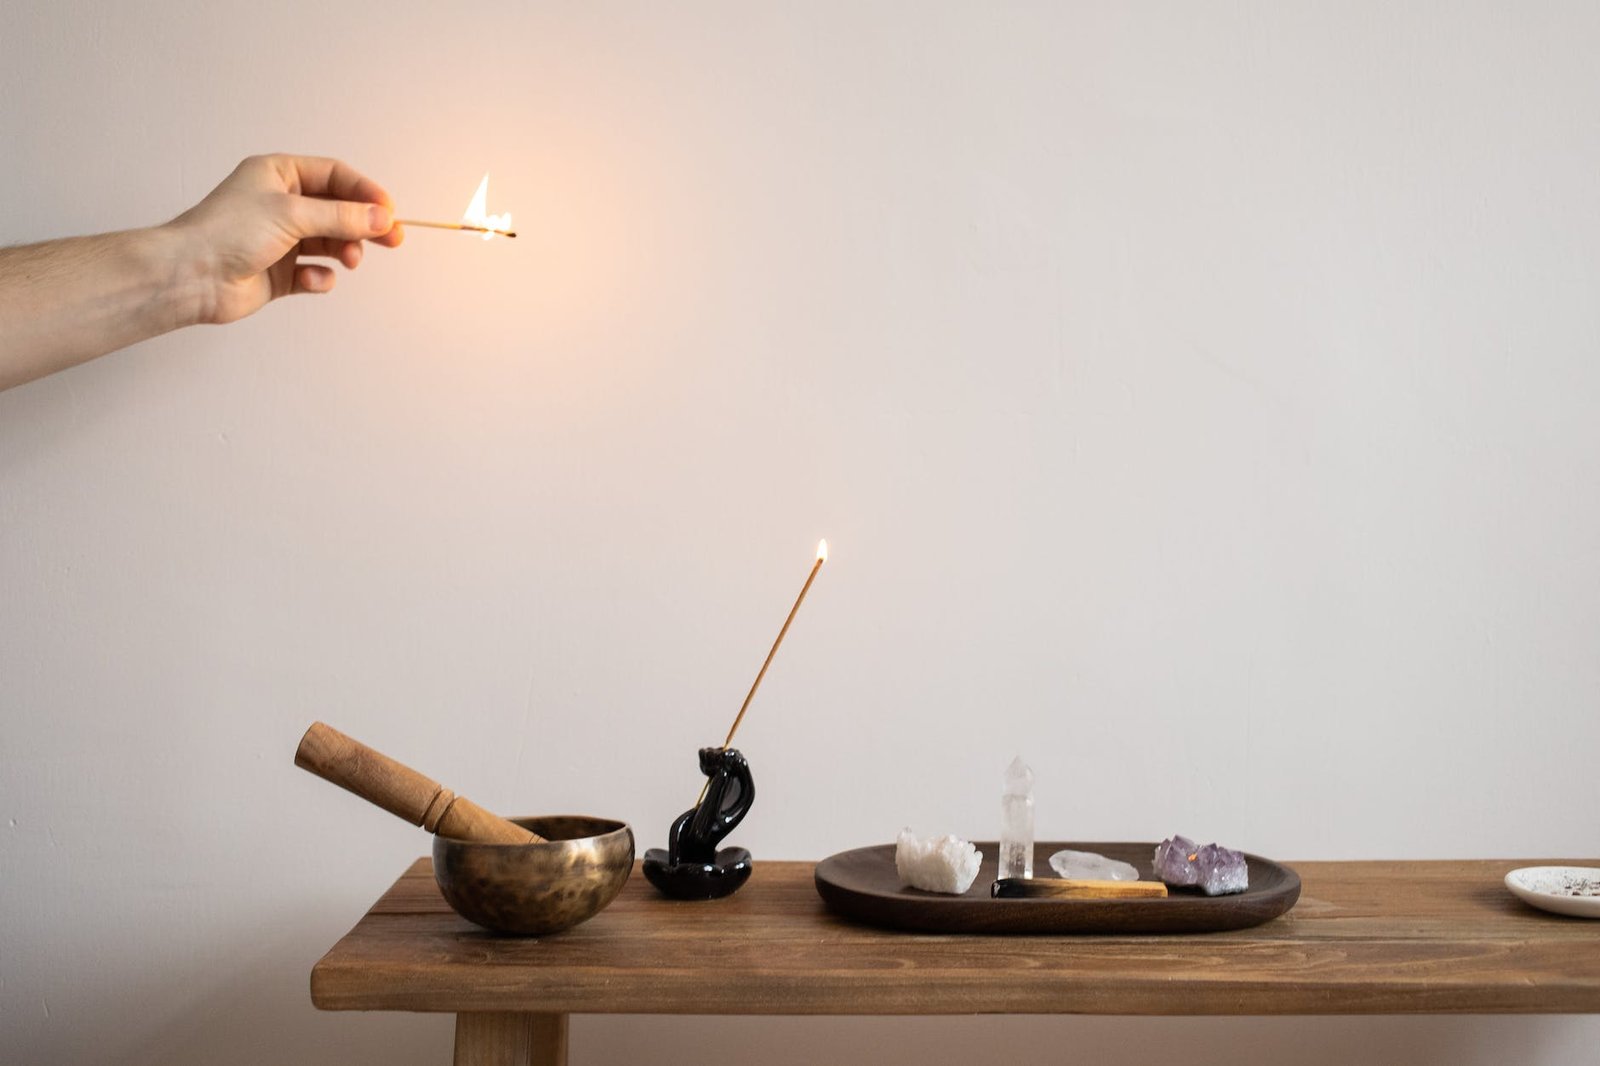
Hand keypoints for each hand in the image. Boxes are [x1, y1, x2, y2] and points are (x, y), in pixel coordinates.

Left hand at [167, 154, 403, 324]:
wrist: (191, 276)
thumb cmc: (229, 231)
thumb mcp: (292, 214)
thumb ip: (342, 216)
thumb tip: (383, 218)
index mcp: (279, 175)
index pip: (334, 176)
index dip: (364, 191)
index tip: (389, 212)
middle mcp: (281, 204)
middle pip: (338, 210)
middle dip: (365, 225)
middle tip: (394, 239)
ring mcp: (281, 239)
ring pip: (331, 242)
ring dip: (345, 251)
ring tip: (350, 260)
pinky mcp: (280, 272)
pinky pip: (315, 272)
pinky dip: (320, 277)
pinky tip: (310, 280)